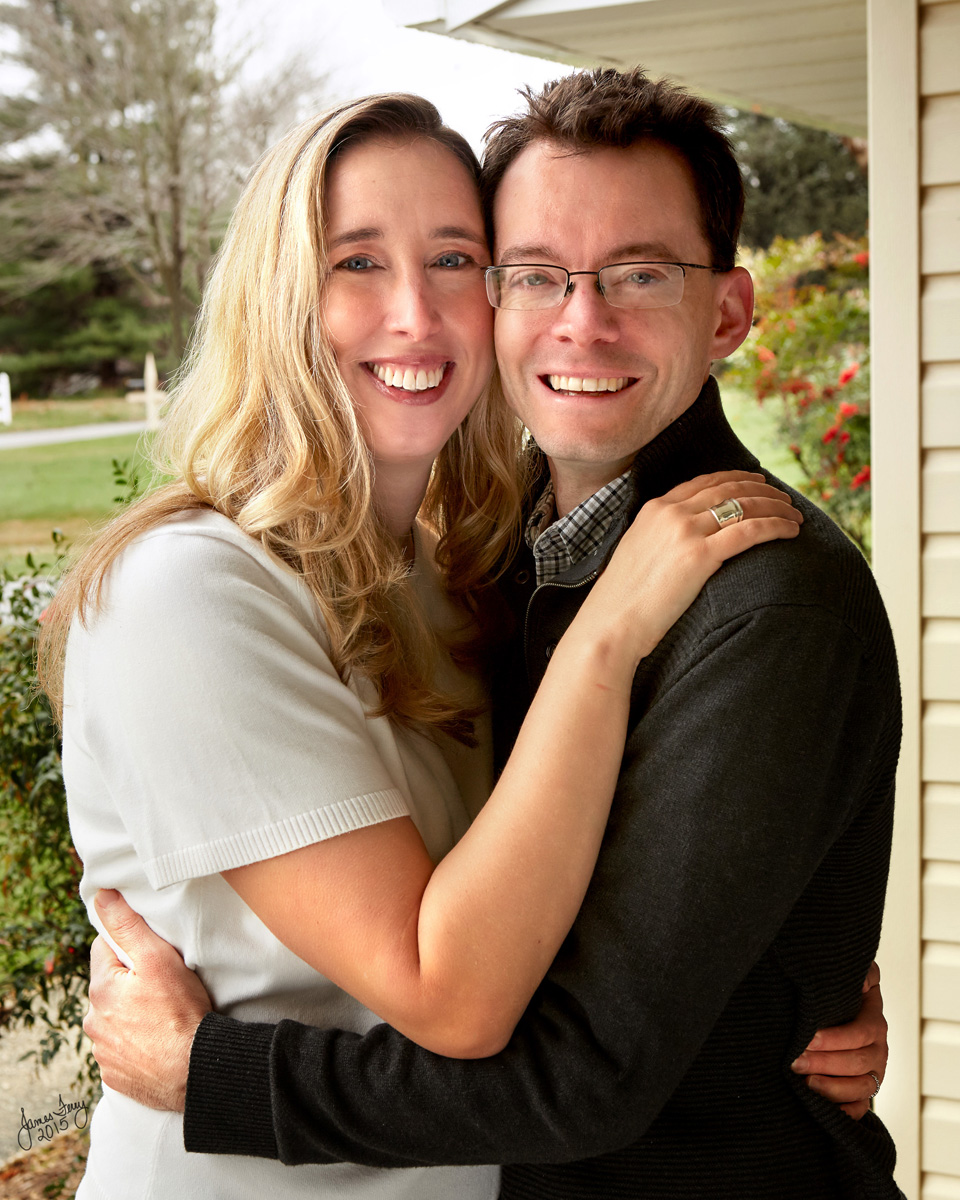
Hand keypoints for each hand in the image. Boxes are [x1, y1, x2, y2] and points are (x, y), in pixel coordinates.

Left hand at [84, 889, 211, 1111]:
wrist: (194, 1070)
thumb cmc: (180, 1012)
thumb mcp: (158, 958)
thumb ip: (127, 925)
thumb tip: (101, 896)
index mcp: (100, 989)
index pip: (105, 950)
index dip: (131, 947)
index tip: (154, 955)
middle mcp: (93, 1022)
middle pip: (110, 986)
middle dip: (130, 982)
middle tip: (164, 986)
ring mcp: (103, 1052)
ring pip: (115, 1019)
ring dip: (131, 1014)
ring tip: (164, 1016)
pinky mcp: (117, 1076)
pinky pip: (122, 1049)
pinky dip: (137, 1043)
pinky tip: (159, 1042)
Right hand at [581, 470, 802, 668]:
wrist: (610, 625)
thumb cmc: (622, 604)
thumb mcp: (636, 555)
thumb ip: (660, 540)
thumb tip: (683, 546)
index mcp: (653, 509)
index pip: (704, 482)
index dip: (736, 478)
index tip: (758, 483)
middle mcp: (670, 513)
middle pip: (729, 488)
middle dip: (763, 490)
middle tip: (784, 498)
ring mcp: (684, 532)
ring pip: (745, 505)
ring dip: (776, 506)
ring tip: (795, 515)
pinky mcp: (700, 556)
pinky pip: (750, 531)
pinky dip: (776, 526)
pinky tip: (791, 531)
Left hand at [791, 961, 886, 1119]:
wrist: (836, 1014)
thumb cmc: (837, 995)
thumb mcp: (848, 978)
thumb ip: (859, 973)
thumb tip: (862, 978)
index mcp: (874, 1023)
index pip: (860, 1033)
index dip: (835, 1039)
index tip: (807, 1038)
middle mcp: (878, 1051)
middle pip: (858, 1063)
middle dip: (825, 1063)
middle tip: (795, 1061)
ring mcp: (873, 1073)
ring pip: (862, 1088)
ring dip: (833, 1088)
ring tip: (806, 1083)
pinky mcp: (862, 1091)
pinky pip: (860, 1108)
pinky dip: (846, 1112)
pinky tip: (825, 1110)